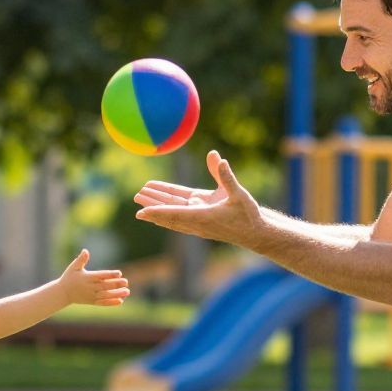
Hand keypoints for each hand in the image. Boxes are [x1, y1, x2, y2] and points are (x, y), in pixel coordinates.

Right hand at [59, 249, 129, 306]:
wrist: (63, 293)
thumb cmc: (69, 278)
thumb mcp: (73, 267)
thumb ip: (81, 259)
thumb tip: (85, 251)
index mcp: (87, 277)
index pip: (101, 276)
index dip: (110, 274)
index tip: (119, 273)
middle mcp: (90, 287)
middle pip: (105, 285)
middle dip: (116, 284)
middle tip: (126, 282)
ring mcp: (91, 295)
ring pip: (106, 295)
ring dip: (117, 294)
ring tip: (127, 291)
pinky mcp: (92, 301)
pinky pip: (103, 303)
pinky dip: (111, 302)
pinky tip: (120, 301)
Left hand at [133, 150, 262, 243]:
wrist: (255, 233)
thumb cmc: (248, 214)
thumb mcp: (238, 193)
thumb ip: (225, 176)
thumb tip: (216, 156)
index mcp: (203, 216)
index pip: (175, 213)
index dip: (157, 211)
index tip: (142, 212)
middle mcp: (196, 221)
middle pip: (168, 212)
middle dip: (152, 205)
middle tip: (136, 197)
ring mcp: (197, 222)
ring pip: (172, 212)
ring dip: (156, 205)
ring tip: (141, 196)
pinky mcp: (200, 220)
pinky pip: (179, 213)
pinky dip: (166, 209)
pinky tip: (156, 205)